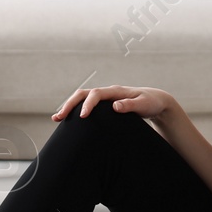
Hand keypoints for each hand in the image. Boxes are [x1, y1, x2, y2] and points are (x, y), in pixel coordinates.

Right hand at [50, 85, 174, 121]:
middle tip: (59, 117)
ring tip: (56, 118)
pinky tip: (67, 120)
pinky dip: (75, 110)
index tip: (82, 116)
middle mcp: (108, 92)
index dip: (87, 104)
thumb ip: (130, 105)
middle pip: (83, 94)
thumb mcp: (144, 104)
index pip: (96, 94)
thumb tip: (115, 106)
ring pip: (82, 98)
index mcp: (115, 91)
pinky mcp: (104, 105)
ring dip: (69, 107)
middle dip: (70, 104)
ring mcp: (105, 98)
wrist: (155, 100)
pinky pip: (86, 104)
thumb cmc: (150, 102)